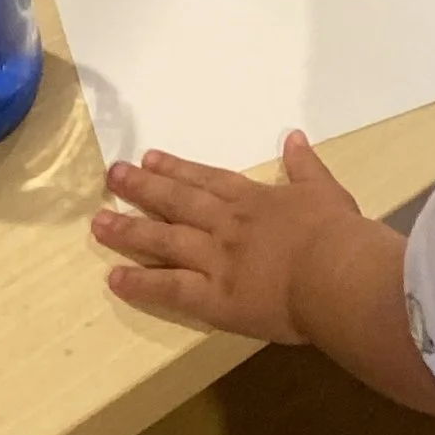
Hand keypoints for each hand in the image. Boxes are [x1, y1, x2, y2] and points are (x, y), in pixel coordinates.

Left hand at [94, 132, 365, 341]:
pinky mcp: (214, 298)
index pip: (205, 179)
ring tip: (98, 223)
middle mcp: (225, 224)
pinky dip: (141, 284)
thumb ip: (304, 165)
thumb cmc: (336, 233)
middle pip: (176, 202)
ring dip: (129, 231)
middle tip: (112, 176)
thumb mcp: (324, 190)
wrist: (335, 274)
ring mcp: (215, 259)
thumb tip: (294, 136)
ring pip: (164, 240)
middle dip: (142, 188)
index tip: (149, 158)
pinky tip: (115, 279)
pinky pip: (170, 288)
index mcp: (252, 199)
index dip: (176, 168)